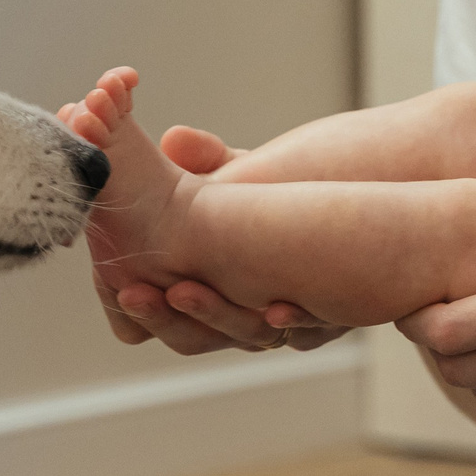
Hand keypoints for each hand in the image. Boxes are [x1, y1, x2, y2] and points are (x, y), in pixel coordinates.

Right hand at [80, 119, 347, 354]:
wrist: (350, 195)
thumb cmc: (280, 193)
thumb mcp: (239, 172)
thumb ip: (206, 160)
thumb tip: (174, 138)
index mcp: (200, 288)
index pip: (155, 316)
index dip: (139, 311)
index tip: (125, 287)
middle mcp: (237, 316)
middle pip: (191, 337)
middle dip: (165, 318)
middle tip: (138, 293)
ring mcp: (282, 323)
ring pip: (247, 337)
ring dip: (219, 316)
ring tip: (188, 291)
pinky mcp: (331, 319)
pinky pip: (309, 333)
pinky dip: (294, 323)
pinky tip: (280, 309)